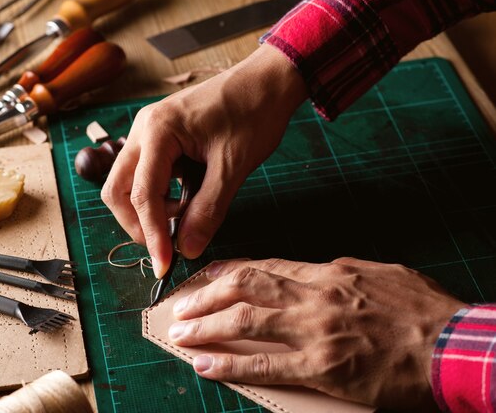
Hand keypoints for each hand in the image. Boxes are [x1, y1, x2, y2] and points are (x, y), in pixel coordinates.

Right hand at [101, 45, 307, 277]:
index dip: (152, 236)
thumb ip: (208, 210)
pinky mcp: (158, 138)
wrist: (267, 80)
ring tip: (183, 218)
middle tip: (167, 245)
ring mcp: (147, 132)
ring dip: (147, 210)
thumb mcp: (233, 167)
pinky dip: (157, 196)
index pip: (142, 195)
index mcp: (158, 131)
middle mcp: (143, 130)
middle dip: (137, 224)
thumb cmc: (254, 113)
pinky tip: (184, 201)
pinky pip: (144, 174)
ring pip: (126, 184)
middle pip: (117, 191)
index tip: (165, 266)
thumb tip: (188, 250)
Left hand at [168, 258, 464, 409]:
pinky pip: (264, 364)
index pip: (267, 266)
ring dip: (207, 325)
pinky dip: (229, 364)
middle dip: (208, 294)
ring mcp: (315, 330)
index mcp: (330, 272)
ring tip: (180, 332)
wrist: (453, 346)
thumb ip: (346, 273)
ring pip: (246, 320)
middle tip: (182, 304)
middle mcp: (315, 295)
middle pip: (247, 286)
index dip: (231, 271)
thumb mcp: (383, 274)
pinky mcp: (321, 366)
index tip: (208, 275)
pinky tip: (205, 365)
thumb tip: (321, 271)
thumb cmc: (424, 311)